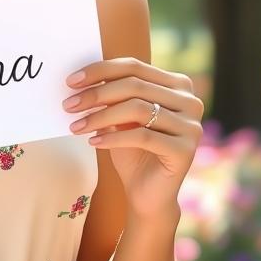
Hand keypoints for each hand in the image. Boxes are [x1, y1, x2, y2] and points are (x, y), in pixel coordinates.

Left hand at [62, 57, 202, 217]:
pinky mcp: (185, 150)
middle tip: (68, 104)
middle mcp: (190, 101)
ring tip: (76, 125)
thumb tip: (80, 78)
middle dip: (96, 94)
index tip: (71, 81)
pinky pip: (142, 136)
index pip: (134, 66)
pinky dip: (113, 138)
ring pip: (137, 109)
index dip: (100, 71)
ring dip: (100, 116)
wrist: (148, 194)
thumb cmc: (132, 150)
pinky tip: (93, 142)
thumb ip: (111, 94)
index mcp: (177, 84)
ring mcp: (191, 126)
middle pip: (134, 86)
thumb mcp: (120, 116)